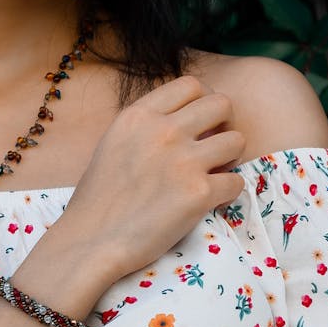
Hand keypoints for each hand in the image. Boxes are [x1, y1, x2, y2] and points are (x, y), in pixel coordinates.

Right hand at [59, 76, 245, 288]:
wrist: (90, 241)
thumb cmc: (98, 197)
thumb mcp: (114, 141)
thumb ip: (148, 125)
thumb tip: (187, 117)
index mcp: (140, 115)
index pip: (192, 85)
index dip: (203, 102)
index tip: (201, 122)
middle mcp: (164, 131)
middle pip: (222, 104)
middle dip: (224, 124)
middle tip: (213, 146)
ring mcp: (184, 161)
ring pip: (236, 141)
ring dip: (230, 158)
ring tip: (214, 173)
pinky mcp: (199, 194)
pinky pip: (236, 181)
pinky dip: (228, 192)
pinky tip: (210, 200)